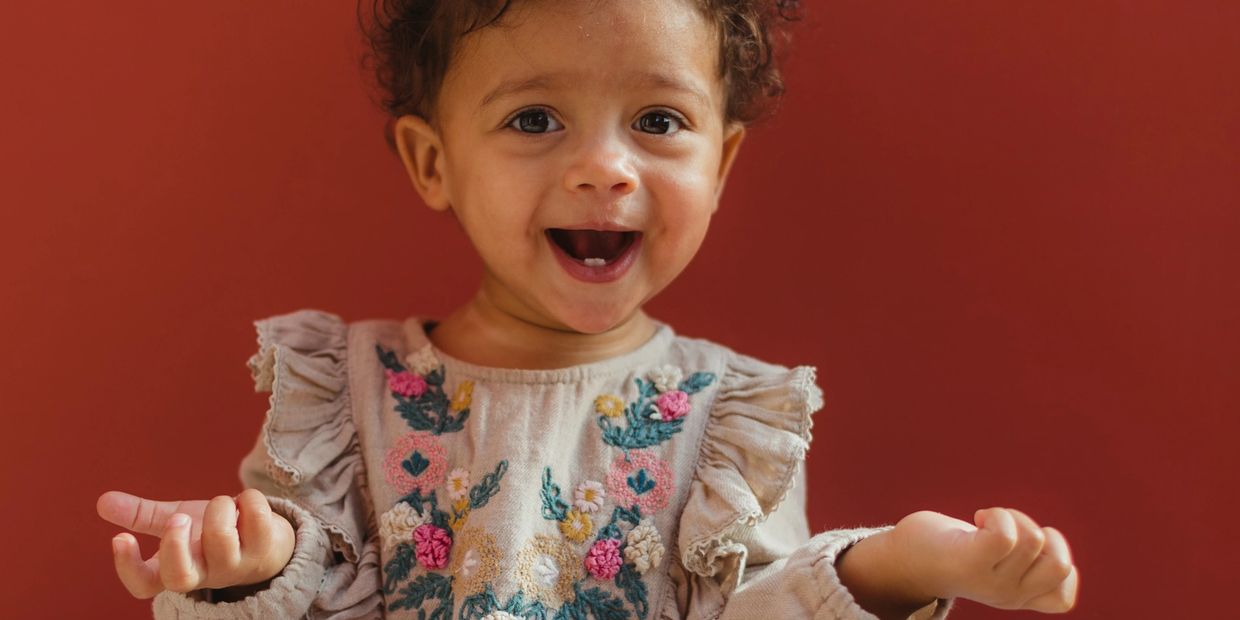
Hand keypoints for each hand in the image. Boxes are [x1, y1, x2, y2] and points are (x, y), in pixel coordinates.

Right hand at [96, 488, 294, 598]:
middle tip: (178, 518)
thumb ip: (142, 515)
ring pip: (221, 539)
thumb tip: (102, 502)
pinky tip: (246, 502)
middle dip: (174, 545)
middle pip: (179, 578)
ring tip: (222, 503)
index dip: (127, 567)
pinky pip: (257, 520)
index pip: (143, 585)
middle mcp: (204, 572)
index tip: (119, 537)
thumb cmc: (212, 532)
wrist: (265, 542)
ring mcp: (236, 564)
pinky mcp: (264, 549)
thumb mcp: (177, 522)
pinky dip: (249, 500)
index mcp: (175, 568)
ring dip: (218, 509)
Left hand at [890, 507, 1077, 612]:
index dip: (1058, 562)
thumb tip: (1050, 544)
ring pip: (1033, 540)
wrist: (903, 560)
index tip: (1026, 549)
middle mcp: (1008, 596)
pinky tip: (977, 519)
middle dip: (1043, 534)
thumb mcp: (996, 564)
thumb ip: (1023, 561)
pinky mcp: (970, 561)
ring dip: (1013, 516)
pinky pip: (1004, 535)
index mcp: (1018, 597)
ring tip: (986, 521)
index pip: (1063, 597)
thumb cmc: (953, 551)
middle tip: (1008, 530)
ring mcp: (990, 582)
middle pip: (1059, 564)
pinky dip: (997, 515)